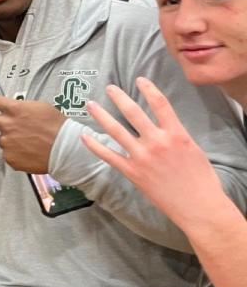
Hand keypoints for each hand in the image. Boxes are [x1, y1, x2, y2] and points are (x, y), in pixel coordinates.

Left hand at [0, 89, 66, 173]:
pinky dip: (18, 153)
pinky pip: (10, 154)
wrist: (66, 149)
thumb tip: (13, 112)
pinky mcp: (10, 158)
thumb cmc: (57, 126)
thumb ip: (21, 109)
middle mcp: (8, 126)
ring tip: (32, 142)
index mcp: (16, 110)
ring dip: (13, 140)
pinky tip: (31, 152)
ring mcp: (7, 143)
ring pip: (4, 139)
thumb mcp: (40, 108)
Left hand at [81, 77, 225, 228]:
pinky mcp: (132, 172)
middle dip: (119, 98)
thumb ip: (176, 135)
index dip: (148, 89)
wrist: (197, 206)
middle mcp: (157, 142)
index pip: (160, 104)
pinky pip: (108, 155)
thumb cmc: (201, 179)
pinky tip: (84, 136)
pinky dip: (94, 145)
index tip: (139, 79)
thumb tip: (163, 126)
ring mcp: (142, 157)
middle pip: (133, 113)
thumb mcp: (193, 149)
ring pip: (116, 130)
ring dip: (101, 116)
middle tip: (109, 88)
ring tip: (90, 105)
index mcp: (176, 134)